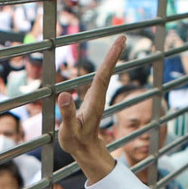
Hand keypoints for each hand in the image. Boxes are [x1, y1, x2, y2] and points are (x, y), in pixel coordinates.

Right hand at [57, 35, 125, 183]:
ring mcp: (98, 97)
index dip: (110, 60)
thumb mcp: (69, 130)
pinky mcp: (95, 99)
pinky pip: (101, 79)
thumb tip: (64, 94)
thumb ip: (67, 113)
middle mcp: (99, 97)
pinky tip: (107, 62)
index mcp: (94, 102)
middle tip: (122, 37)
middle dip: (114, 54)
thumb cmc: (76, 141)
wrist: (86, 151)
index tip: (118, 44)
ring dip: (112, 58)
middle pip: (107, 72)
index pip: (102, 76)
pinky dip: (105, 67)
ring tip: (118, 44)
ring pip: (106, 74)